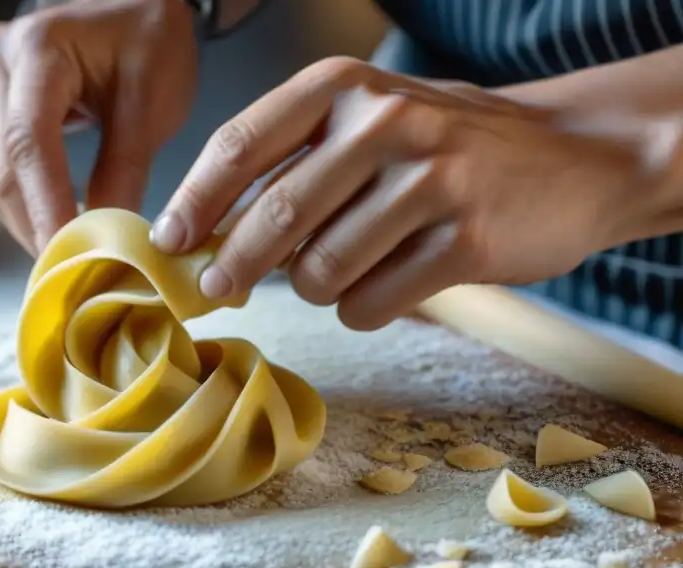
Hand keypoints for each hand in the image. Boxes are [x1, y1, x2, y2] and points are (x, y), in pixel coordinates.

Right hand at [0, 0, 197, 254]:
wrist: (136, 7)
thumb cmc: (149, 39)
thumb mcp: (151, 101)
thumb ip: (125, 167)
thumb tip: (106, 236)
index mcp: (38, 46)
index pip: (29, 142)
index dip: (45, 207)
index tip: (66, 257)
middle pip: (3, 167)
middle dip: (37, 227)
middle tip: (74, 275)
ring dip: (28, 223)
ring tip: (68, 259)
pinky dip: (25, 205)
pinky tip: (54, 228)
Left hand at [151, 57, 654, 329]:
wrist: (574, 159)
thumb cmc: (443, 149)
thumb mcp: (366, 126)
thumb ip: (292, 168)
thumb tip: (206, 236)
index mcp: (344, 88)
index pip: (241, 145)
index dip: (194, 201)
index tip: (165, 244)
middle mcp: (385, 122)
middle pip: (275, 216)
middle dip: (234, 265)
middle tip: (218, 289)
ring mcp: (431, 180)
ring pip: (321, 271)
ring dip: (319, 287)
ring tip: (352, 267)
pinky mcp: (466, 240)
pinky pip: (372, 303)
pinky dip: (366, 308)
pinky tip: (394, 282)